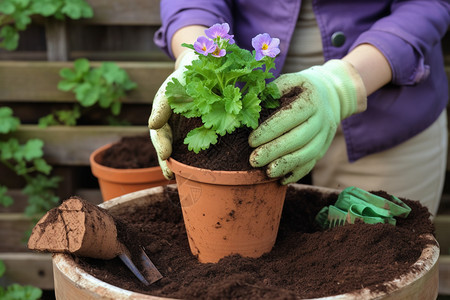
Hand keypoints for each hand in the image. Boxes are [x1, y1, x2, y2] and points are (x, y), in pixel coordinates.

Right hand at [148, 50, 197, 178]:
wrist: (202, 68)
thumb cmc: (185, 76)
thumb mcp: (173, 86)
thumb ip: (163, 105)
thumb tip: (152, 125)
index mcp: (162, 114)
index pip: (159, 133)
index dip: (161, 145)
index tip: (165, 156)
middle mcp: (169, 124)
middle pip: (165, 144)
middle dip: (165, 161)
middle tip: (169, 174)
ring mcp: (182, 128)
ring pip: (178, 147)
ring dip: (176, 162)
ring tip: (177, 177)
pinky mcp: (197, 130)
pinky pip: (193, 144)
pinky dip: (193, 155)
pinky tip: (198, 168)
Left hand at [249, 59, 366, 183]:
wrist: (330, 94)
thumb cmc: (299, 88)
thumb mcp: (289, 81)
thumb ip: (271, 93)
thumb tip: (249, 106)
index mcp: (311, 99)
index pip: (290, 117)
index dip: (270, 130)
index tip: (251, 141)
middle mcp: (321, 119)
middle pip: (299, 138)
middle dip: (274, 151)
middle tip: (253, 161)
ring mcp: (325, 135)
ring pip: (308, 154)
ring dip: (286, 165)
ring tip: (266, 172)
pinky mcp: (324, 148)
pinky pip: (312, 163)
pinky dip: (297, 173)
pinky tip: (281, 180)